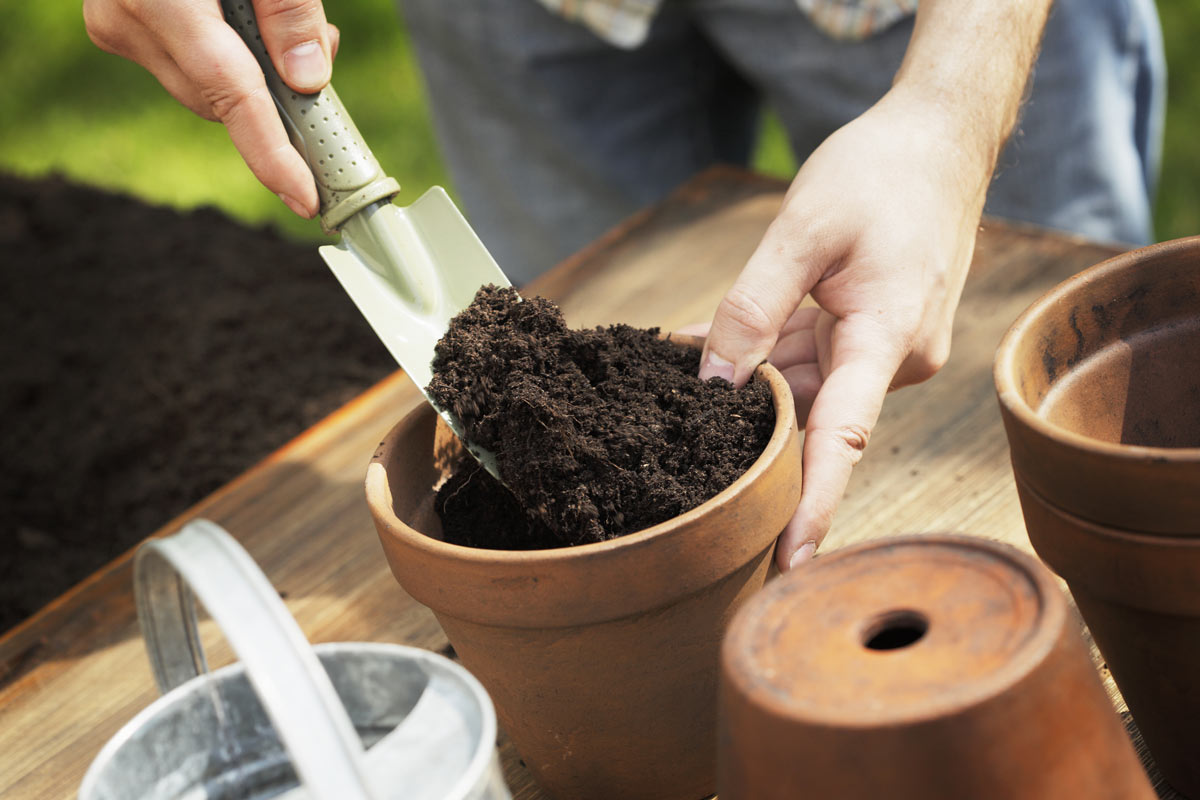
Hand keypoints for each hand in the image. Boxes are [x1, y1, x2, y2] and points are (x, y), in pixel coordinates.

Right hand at [84, 0, 338, 217]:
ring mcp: (116, 25)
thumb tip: (309, 81)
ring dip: (255, 73)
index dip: (272, 155)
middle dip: (278, 95)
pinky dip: (227, 57)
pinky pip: (187, 64)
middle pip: (222, 98)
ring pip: (206, 86)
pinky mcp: (120, 24)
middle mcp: (126, 20)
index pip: (230, 96)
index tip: (305, 197)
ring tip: (281, 25)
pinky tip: (245, 25)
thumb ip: (291, 12)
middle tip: (322, 52)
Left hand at [695, 87, 990, 570]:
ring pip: (805, 387)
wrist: (941, 138)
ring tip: (675, 385)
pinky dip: (767, 354)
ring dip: (748, 385)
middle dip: (750, 432)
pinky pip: (811, 358)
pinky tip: (707, 347)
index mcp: (887, 338)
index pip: (844, 439)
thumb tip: (714, 384)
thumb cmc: (879, 174)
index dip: (815, 504)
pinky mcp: (874, 333)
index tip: (791, 562)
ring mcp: (885, 349)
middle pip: (812, 418)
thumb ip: (753, 308)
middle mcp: (893, 359)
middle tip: (685, 464)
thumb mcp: (801, 231)